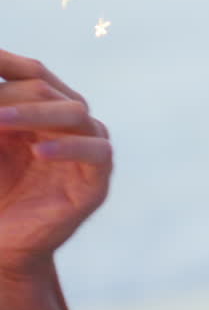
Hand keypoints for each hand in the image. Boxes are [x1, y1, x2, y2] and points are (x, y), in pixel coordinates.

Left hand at [0, 50, 111, 276]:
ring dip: (33, 113)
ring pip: (74, 112)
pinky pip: (95, 152)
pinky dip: (67, 149)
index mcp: (45, 109)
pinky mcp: (97, 180)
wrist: (0, 247)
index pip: (32, 72)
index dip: (8, 62)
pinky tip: (38, 152)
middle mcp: (70, 123)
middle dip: (9, 94)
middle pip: (47, 89)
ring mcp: (88, 148)